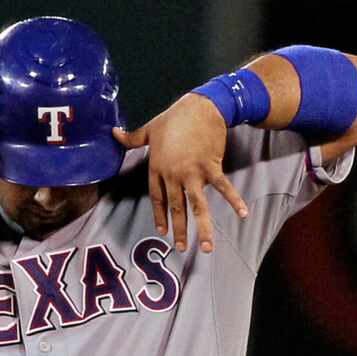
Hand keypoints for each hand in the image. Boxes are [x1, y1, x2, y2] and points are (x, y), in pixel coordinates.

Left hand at [113, 93, 247, 252]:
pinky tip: (243, 214)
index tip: (163, 231)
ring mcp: (193, 173)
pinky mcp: (211, 167)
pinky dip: (235, 200)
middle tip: (181, 247)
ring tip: (208, 247)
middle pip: (176, 207)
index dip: (160, 215)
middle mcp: (173, 175)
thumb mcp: (149, 128)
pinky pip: (224, 188)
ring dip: (203, 227)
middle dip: (179, 229)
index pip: (157, 198)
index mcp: (157, 168)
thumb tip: (113, 134)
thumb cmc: (174, 118)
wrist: (200, 107)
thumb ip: (132, 138)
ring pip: (197, 206)